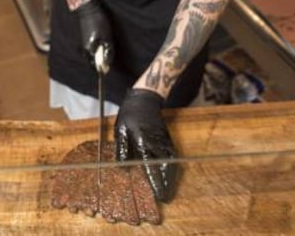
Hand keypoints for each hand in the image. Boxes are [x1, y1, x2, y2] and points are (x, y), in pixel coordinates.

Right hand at [75, 0, 113, 72]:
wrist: (88, 9)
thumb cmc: (98, 23)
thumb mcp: (107, 38)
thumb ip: (108, 52)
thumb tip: (107, 65)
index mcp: (89, 51)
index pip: (95, 67)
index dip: (102, 70)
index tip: (108, 70)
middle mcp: (84, 50)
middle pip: (92, 63)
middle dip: (99, 64)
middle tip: (108, 63)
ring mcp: (83, 44)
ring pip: (90, 56)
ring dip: (97, 58)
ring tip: (106, 55)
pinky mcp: (84, 39)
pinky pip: (89, 50)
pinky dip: (95, 52)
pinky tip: (101, 48)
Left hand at [114, 88, 177, 202]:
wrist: (146, 97)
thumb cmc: (130, 113)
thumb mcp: (120, 129)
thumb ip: (122, 149)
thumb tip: (124, 169)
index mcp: (141, 140)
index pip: (149, 165)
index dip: (154, 181)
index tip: (157, 195)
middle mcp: (155, 142)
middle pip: (164, 166)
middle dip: (166, 184)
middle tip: (166, 198)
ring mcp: (163, 139)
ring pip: (171, 162)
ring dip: (172, 178)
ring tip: (170, 190)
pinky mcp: (167, 137)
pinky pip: (173, 155)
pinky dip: (173, 166)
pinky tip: (172, 175)